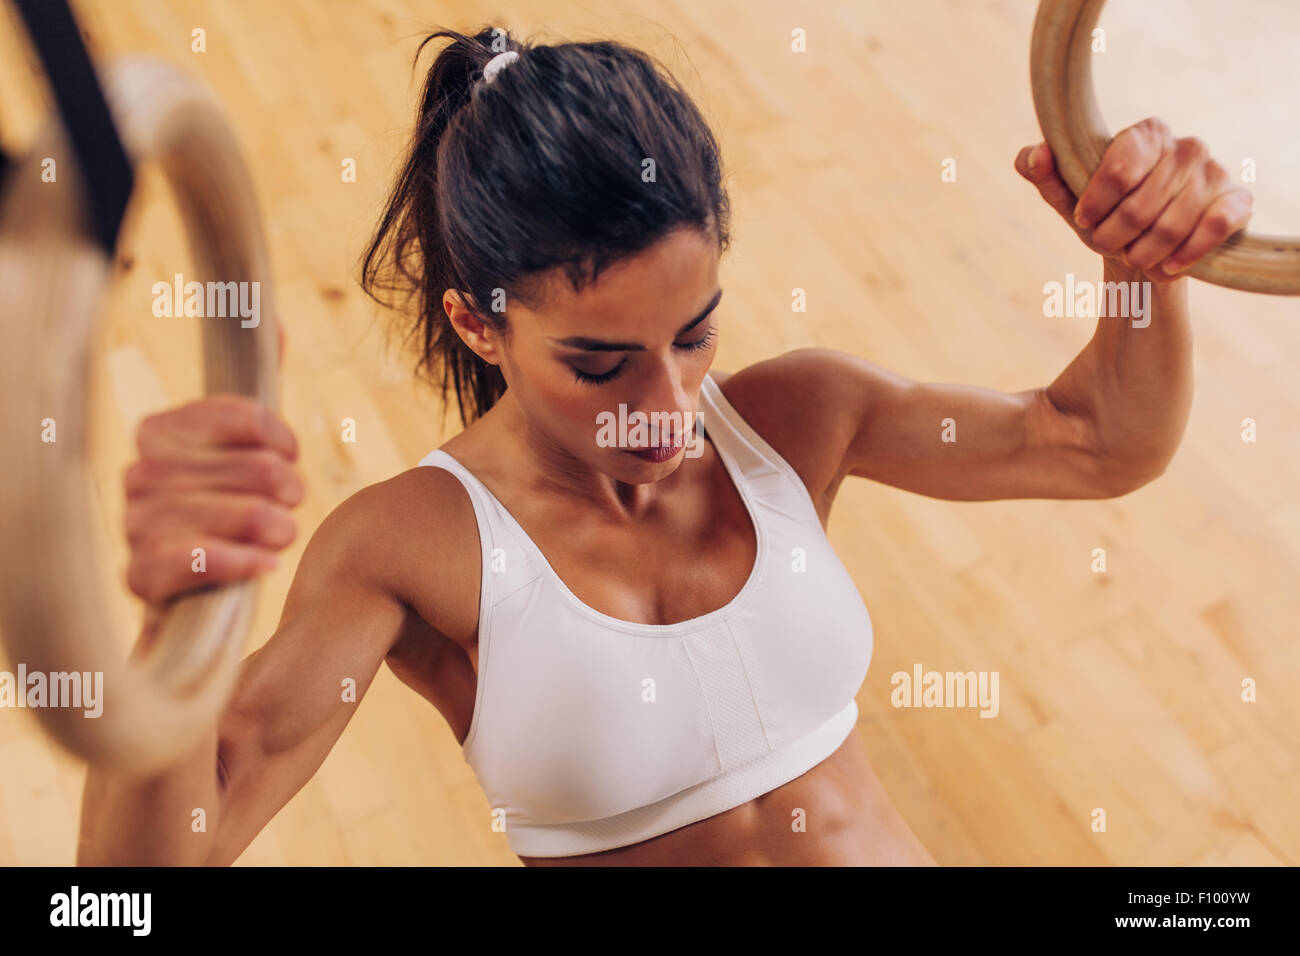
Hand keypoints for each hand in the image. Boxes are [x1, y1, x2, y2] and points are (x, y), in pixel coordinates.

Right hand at [124, 394, 303, 608]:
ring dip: (275, 527)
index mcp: (159, 432)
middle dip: (287, 488)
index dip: (277, 436)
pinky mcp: (141, 576)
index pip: (239, 416)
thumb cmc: (225, 511)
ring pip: (237, 514)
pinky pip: (202, 560)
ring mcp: (134, 525)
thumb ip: (256, 392)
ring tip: (285, 533)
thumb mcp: (240, 450)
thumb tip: (272, 320)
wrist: (194, 593)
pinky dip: (245, 561)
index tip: (291, 453)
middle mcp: (138, 472)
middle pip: (251, 469)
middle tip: (294, 503)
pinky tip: (265, 564)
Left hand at [1015, 117, 1252, 282]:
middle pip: (1140, 206)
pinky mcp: (1237, 202)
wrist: (1146, 247)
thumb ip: (1042, 172)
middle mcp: (1186, 146)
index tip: (1084, 220)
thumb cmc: (1104, 215)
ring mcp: (1215, 173)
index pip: (1118, 168)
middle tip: (1107, 245)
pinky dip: (1184, 255)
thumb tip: (1036, 155)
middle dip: (1114, 237)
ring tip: (1134, 257)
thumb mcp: (1068, 197)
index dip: (1095, 204)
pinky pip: (1212, 229)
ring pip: (1170, 225)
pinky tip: (1167, 267)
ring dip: (1143, 253)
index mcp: (1145, 134)